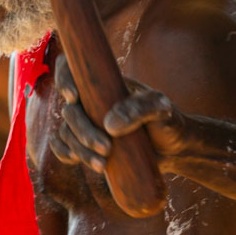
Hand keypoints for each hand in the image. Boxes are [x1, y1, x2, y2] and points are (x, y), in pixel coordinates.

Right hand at [49, 55, 188, 172]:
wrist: (173, 149)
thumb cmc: (167, 121)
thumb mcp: (161, 109)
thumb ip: (140, 110)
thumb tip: (109, 125)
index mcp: (105, 85)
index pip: (74, 70)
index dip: (65, 78)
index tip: (74, 97)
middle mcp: (91, 102)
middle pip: (70, 111)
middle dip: (82, 131)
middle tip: (106, 147)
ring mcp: (87, 123)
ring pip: (67, 132)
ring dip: (78, 149)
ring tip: (102, 164)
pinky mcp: (86, 145)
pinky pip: (62, 146)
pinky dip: (63, 153)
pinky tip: (74, 160)